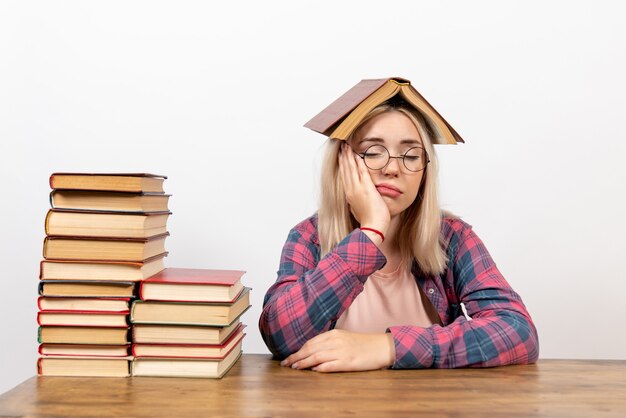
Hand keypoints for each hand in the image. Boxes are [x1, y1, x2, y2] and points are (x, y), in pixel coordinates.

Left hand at [280, 329, 395, 372]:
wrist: (382, 347)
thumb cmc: (363, 344)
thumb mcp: (344, 338)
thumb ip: (330, 342)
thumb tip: (314, 352)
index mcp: (334, 333)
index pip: (311, 342)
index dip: (299, 350)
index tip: (290, 356)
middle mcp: (336, 341)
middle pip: (311, 349)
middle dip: (296, 356)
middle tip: (285, 363)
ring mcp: (341, 351)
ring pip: (316, 357)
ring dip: (303, 363)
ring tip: (294, 367)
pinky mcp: (348, 362)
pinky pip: (329, 365)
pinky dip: (319, 368)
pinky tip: (312, 371)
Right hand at [338, 143, 389, 234]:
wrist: (373, 227)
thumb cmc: (368, 220)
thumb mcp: (358, 208)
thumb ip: (356, 200)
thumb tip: (356, 197)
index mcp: (349, 195)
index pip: (344, 176)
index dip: (342, 165)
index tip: (341, 156)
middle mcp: (351, 190)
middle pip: (345, 170)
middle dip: (343, 157)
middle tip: (341, 146)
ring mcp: (358, 189)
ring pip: (351, 169)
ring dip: (348, 157)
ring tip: (346, 147)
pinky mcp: (366, 189)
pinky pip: (361, 172)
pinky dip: (358, 163)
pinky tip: (357, 155)